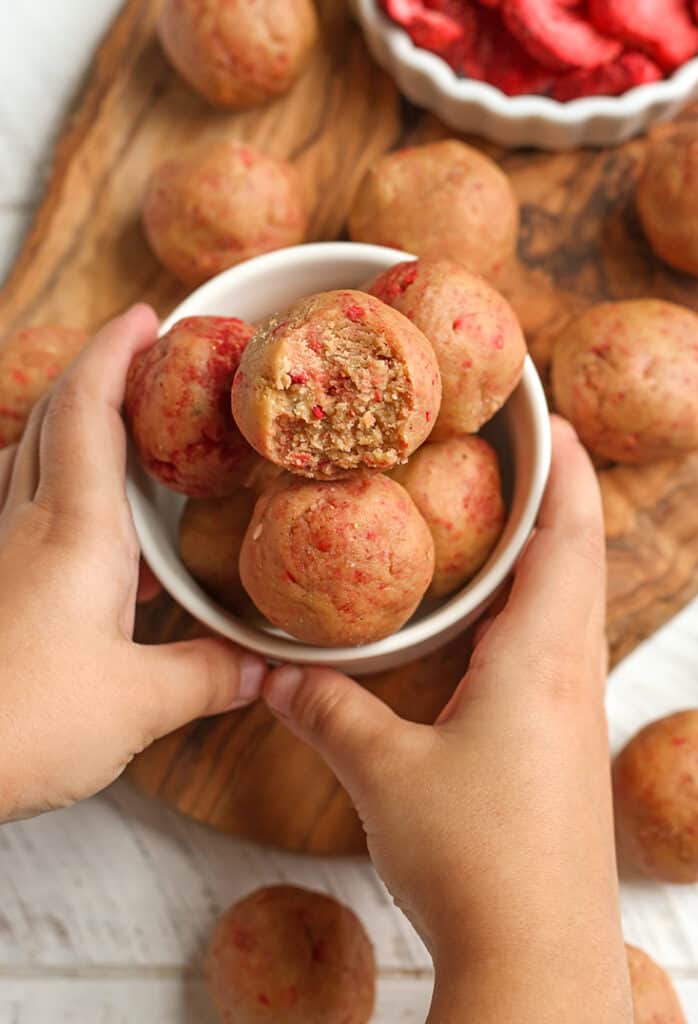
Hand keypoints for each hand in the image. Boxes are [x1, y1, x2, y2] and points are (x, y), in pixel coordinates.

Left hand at [0, 305, 265, 821]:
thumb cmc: (24, 723)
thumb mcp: (139, 705)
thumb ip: (208, 676)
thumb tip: (261, 668)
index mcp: (76, 533)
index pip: (87, 412)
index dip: (113, 354)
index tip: (144, 317)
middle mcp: (27, 528)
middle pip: (51, 422)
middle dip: (96, 378)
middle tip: (145, 369)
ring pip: (27, 464)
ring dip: (71, 435)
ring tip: (124, 449)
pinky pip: (20, 516)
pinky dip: (57, 502)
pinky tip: (88, 547)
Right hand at [263, 417, 630, 1022]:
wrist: (536, 958)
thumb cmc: (476, 861)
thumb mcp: (384, 774)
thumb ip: (325, 711)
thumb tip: (271, 674)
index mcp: (540, 660)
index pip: (567, 539)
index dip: (566, 474)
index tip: (552, 421)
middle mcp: (571, 675)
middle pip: (580, 560)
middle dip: (560, 497)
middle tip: (524, 452)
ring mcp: (575, 713)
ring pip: (575, 605)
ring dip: (552, 553)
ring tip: (508, 519)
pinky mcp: (564, 747)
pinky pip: (562, 649)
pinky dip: (540, 608)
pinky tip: (499, 624)